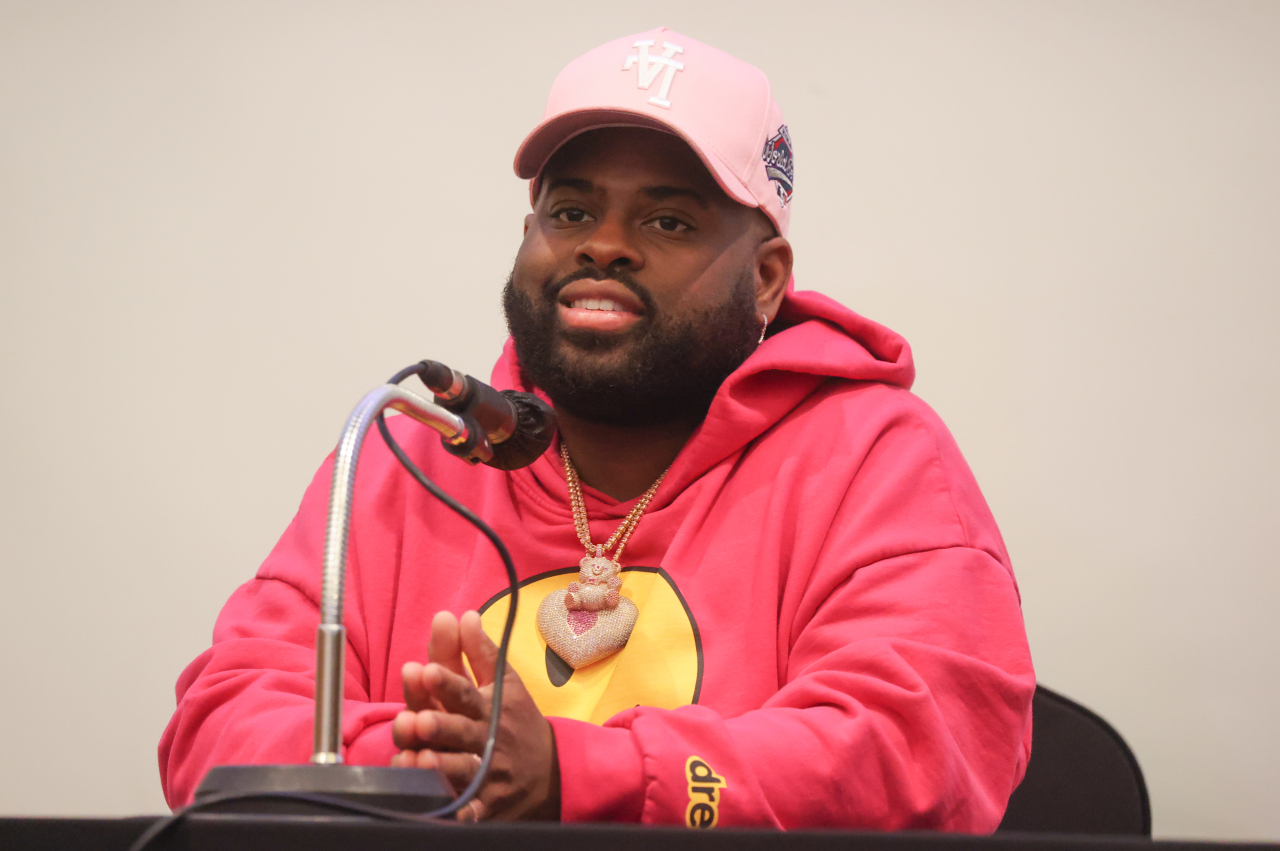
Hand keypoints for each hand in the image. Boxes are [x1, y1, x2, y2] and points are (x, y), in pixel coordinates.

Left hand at [391, 610, 559, 821]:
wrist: (550, 773)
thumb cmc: (517, 722)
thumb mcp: (503, 684)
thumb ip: (478, 652)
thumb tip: (462, 614)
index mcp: (488, 707)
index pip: (464, 691)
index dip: (445, 683)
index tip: (425, 669)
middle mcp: (485, 740)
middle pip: (460, 733)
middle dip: (440, 726)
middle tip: (418, 720)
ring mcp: (485, 775)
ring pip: (459, 772)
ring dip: (439, 767)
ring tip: (416, 759)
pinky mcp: (484, 806)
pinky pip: (468, 811)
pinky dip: (456, 812)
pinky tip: (440, 810)